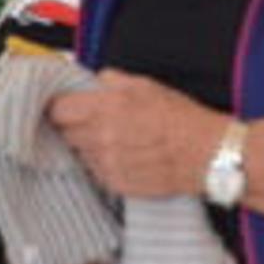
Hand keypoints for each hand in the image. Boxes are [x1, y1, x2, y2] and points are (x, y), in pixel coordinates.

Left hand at [45, 71, 221, 200]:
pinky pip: (95, 171)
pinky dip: (103, 164)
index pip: (58, 110)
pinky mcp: (114, 183)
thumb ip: (112, 80)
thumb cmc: (181, 119)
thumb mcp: (147, 85)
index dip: (60, 107)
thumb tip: (94, 81)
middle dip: (74, 126)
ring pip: (79, 153)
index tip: (65, 106)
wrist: (205, 155)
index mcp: (106, 107)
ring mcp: (106, 163)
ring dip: (89, 146)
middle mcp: (101, 137)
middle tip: (94, 122)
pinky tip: (125, 155)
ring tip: (115, 140)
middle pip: (65, 133)